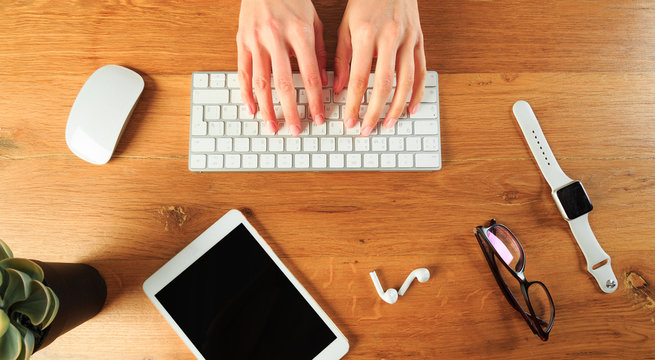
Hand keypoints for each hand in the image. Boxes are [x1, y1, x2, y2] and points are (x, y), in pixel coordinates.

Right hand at [237, 0, 327, 136]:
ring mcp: (256, 39)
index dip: (315, 100)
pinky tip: (251, 108)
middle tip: (295, 130)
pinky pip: (243, 72)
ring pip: (261, 82)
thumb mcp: (314, 21)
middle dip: (290, 111)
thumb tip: (326, 83)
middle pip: (284, 84)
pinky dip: (246, 93)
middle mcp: (276, 37)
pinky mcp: (242, 41)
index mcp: (300, 32)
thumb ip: (320, 52)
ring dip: (267, 108)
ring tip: (272, 126)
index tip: (319, 117)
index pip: (310, 75)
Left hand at [334, 0, 425, 135]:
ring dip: (397, 107)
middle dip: (375, 111)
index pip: (360, 78)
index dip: (354, 103)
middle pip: (384, 84)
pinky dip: (418, 92)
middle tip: (367, 129)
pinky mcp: (420, 41)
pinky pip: (422, 71)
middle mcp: (390, 38)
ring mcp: (408, 40)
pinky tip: (411, 108)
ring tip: (388, 124)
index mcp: (366, 34)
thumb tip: (340, 89)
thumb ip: (342, 59)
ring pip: (406, 81)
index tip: (350, 120)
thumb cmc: (365, 1)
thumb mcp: (345, 26)